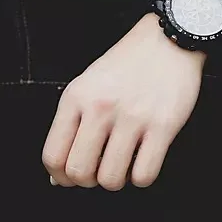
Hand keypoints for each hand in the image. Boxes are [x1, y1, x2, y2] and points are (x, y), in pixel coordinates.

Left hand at [42, 14, 204, 190]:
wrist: (168, 40)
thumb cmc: (126, 65)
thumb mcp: (87, 85)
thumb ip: (70, 125)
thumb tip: (59, 175)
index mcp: (76, 98)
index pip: (53, 156)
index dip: (60, 176)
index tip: (71, 176)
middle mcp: (100, 108)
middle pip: (79, 172)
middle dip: (87, 181)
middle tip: (98, 170)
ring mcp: (132, 118)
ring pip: (111, 179)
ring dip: (115, 181)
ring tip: (122, 165)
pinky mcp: (163, 126)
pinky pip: (144, 174)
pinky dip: (141, 178)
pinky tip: (142, 161)